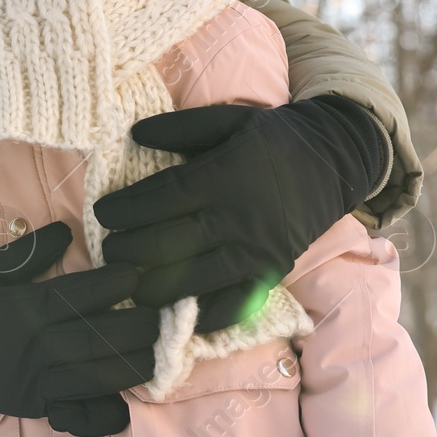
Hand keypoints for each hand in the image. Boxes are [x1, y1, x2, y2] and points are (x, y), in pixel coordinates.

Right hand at [0, 222, 157, 423]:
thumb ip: (29, 253)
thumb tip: (66, 231)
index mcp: (26, 308)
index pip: (80, 295)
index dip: (114, 284)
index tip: (137, 274)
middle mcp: (37, 346)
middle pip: (99, 337)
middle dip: (137, 326)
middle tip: (164, 315)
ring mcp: (39, 380)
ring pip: (97, 375)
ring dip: (133, 365)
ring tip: (158, 352)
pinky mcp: (38, 406)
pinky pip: (76, 415)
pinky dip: (102, 414)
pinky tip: (126, 405)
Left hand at [97, 97, 383, 332]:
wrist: (334, 162)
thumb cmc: (272, 139)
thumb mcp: (230, 120)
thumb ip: (181, 128)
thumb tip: (135, 136)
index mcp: (224, 176)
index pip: (163, 198)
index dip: (127, 208)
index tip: (102, 212)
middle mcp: (238, 218)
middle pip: (172, 242)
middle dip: (131, 250)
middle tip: (107, 251)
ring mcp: (255, 250)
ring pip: (196, 278)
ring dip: (156, 287)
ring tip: (129, 286)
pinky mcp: (270, 273)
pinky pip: (235, 304)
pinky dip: (205, 315)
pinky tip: (177, 316)